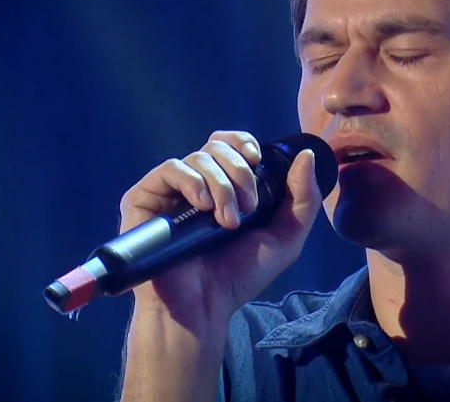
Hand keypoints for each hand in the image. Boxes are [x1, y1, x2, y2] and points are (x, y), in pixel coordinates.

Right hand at [119, 130, 322, 331]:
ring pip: (197, 158)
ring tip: (227, 221)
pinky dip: (191, 180)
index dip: (242, 143)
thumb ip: (302, 200)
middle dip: (239, 171)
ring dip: (221, 185)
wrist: (201, 306)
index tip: (256, 159)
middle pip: (216, 147)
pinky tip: (201, 204)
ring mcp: (168, 191)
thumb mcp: (283, 240)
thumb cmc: (237, 277)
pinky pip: (169, 169)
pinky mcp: (144, 198)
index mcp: (222, 187)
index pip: (228, 144)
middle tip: (248, 207)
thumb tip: (306, 156)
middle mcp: (195, 185)